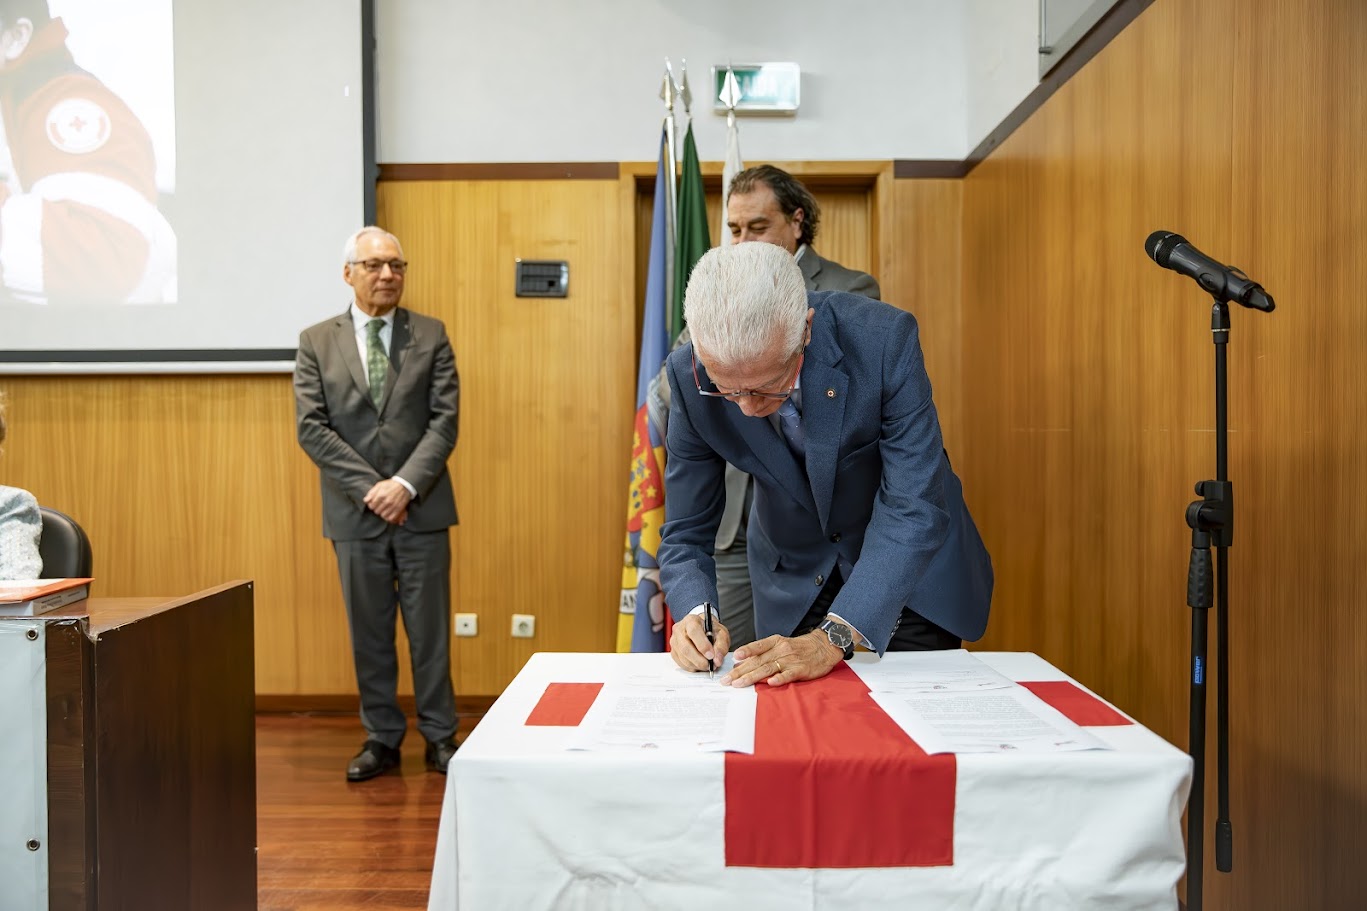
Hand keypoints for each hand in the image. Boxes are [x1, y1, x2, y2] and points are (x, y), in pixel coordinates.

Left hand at [364, 479, 411, 523]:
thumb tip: (366, 500)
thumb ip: (372, 493)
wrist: (404, 485)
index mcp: (381, 495)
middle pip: (377, 511)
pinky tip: (388, 514)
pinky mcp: (399, 509)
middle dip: (377, 509)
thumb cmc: (390, 485)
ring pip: (383, 516)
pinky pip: (391, 518)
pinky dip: (388, 517)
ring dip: (382, 513)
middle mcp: (387, 501)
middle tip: (379, 506)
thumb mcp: (379, 485)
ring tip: (384, 510)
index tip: (374, 504)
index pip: (372, 506)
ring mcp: (393, 506)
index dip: (372, 505)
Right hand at [669, 611, 730, 672]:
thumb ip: (721, 646)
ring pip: (683, 658)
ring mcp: (674, 641)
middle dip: (699, 660)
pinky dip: (692, 667)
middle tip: (710, 665)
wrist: (703, 629)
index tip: (711, 656)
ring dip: (696, 665)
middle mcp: (680, 629)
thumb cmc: (711, 630)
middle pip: (685, 647)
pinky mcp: (673, 652)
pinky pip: (681, 663)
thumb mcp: (721, 633)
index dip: (702, 645)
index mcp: (691, 620)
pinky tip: (699, 665)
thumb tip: (717, 660)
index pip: (694, 631)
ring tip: (707, 665)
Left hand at [721, 630, 843, 686]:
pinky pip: (788, 674)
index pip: (757, 647)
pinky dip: (779, 679)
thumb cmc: (800, 647)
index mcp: (776, 642)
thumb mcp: (781, 644)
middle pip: (758, 661)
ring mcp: (791, 660)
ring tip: (740, 683)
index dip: (745, 652)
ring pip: (768, 668)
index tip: (733, 658)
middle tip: (727, 680)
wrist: (824, 646)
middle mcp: (781, 650)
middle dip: (740, 671)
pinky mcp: (801, 670)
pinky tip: (770, 683)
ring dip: (752, 677)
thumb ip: (762, 653)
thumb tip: (740, 663)